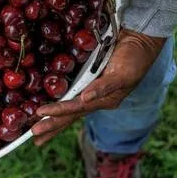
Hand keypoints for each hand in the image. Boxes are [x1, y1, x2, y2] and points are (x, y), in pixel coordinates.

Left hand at [30, 29, 165, 145]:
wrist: (141, 40)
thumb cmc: (135, 58)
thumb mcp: (123, 74)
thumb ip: (105, 87)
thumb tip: (85, 99)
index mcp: (104, 101)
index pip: (76, 109)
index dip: (58, 112)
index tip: (40, 115)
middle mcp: (96, 98)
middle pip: (71, 115)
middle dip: (52, 126)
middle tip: (35, 137)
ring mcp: (93, 90)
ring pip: (70, 108)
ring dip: (54, 119)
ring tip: (39, 130)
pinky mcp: (90, 80)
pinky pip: (72, 94)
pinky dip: (60, 102)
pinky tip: (51, 108)